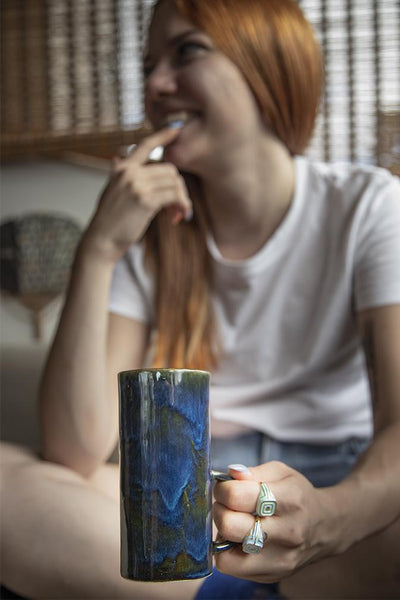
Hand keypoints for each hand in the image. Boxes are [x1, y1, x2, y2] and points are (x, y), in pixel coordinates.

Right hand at [84, 127, 192, 261]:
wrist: (101, 241)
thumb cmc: (109, 221)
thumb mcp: (111, 191)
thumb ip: (119, 175)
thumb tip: (117, 156)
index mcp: (122, 168)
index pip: (144, 146)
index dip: (162, 136)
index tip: (176, 129)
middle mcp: (129, 172)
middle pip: (170, 170)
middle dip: (178, 190)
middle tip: (177, 208)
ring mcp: (136, 185)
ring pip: (175, 183)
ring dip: (182, 200)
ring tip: (176, 215)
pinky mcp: (145, 200)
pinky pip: (174, 196)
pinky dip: (182, 206)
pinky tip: (178, 217)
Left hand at [213, 462, 334, 582]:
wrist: (325, 526)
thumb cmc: (298, 495)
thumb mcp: (281, 473)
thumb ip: (253, 472)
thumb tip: (230, 475)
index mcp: (289, 500)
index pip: (237, 496)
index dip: (222, 489)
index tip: (225, 487)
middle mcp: (286, 533)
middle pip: (229, 526)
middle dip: (219, 510)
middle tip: (226, 505)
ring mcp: (279, 559)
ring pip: (227, 555)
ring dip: (223, 535)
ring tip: (235, 523)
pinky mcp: (272, 575)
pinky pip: (233, 568)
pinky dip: (229, 552)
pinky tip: (240, 539)